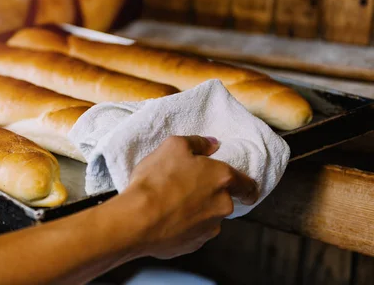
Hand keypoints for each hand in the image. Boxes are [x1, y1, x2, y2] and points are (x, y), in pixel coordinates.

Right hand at [125, 135, 258, 259]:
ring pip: (209, 218)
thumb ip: (197, 143)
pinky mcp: (194, 245)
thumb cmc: (158, 179)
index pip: (249, 186)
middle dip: (210, 196)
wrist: (138, 220)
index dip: (246, 187)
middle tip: (187, 189)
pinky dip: (185, 226)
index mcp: (222, 179)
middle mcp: (223, 205)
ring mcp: (209, 229)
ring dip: (197, 212)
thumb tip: (212, 144)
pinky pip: (194, 232)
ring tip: (171, 205)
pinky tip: (167, 220)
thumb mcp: (173, 146)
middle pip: (224, 201)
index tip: (242, 189)